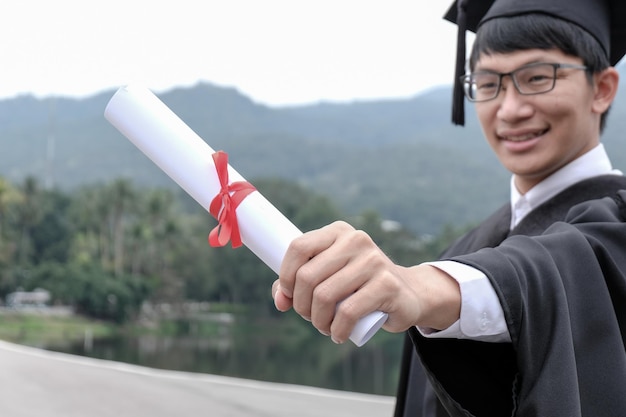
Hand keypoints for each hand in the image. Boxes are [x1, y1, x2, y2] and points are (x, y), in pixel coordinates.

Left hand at [272, 221, 460, 343]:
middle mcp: (356, 240)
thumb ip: (298, 284)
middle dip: (301, 306)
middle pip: (307, 276)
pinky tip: (339, 335)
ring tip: (325, 328)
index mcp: (338, 232)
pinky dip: (337, 330)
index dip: (286, 276)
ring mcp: (373, 260)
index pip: (298, 247)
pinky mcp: (387, 284)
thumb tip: (280, 300)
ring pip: (324, 296)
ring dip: (318, 322)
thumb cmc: (359, 286)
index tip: (289, 296)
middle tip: (311, 318)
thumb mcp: (329, 277)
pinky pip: (347, 312)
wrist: (407, 294)